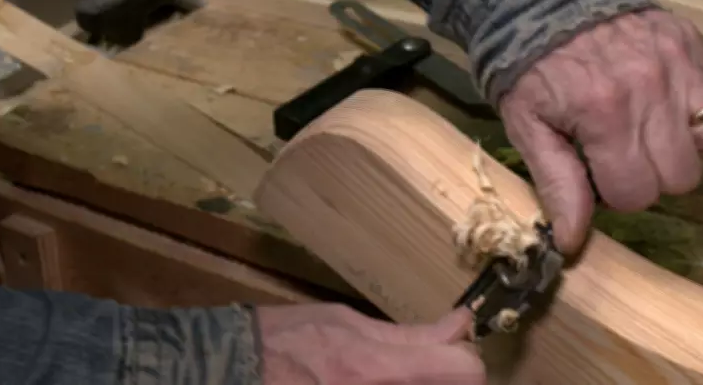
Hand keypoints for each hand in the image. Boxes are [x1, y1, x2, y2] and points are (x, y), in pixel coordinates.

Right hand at [258, 303, 485, 383]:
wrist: (235, 370)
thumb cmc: (289, 340)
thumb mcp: (349, 322)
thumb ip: (410, 334)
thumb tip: (460, 324)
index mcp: (381, 369)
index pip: (466, 371)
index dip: (464, 357)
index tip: (450, 350)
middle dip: (447, 376)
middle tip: (424, 365)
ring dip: (425, 384)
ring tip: (392, 374)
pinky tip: (376, 381)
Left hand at [498, 9, 702, 254]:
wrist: (543, 3)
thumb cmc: (529, 70)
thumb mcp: (528, 129)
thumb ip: (558, 185)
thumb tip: (572, 242)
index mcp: (604, 116)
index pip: (636, 195)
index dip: (615, 194)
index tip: (597, 172)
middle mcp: (651, 91)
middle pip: (680, 177)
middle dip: (648, 175)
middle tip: (619, 152)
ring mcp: (679, 66)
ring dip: (681, 147)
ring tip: (646, 130)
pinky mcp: (694, 46)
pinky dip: (701, 114)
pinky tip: (666, 106)